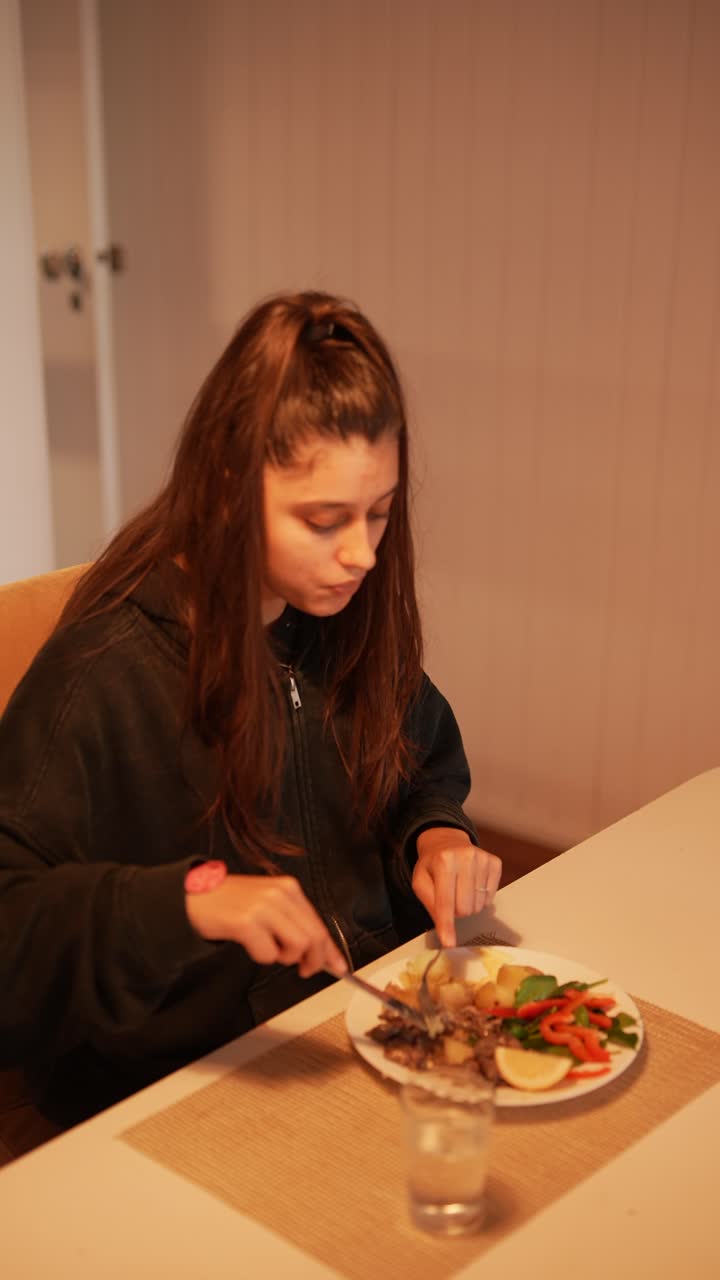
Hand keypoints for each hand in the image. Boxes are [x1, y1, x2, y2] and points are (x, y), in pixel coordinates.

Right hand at [185, 874, 347, 977]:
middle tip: (304, 970)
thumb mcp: (267, 904)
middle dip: (313, 960)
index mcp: (288, 888)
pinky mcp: (246, 922)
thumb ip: (292, 922)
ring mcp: (263, 907)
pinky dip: (263, 958)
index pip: (318, 924)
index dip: (330, 949)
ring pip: (297, 945)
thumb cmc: (230, 903)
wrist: (194, 896)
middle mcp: (279, 894)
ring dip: (285, 957)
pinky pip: (268, 954)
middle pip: (313, 937)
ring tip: (270, 950)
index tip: (339, 966)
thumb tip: (317, 950)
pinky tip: (251, 946)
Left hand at [411, 827, 501, 947]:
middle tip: (450, 897)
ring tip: (460, 889)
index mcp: (443, 861)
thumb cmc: (432, 865)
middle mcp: (465, 857)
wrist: (447, 841)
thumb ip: (430, 904)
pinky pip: (491, 898)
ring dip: (468, 905)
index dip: (447, 924)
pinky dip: (480, 898)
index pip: (445, 902)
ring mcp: (483, 859)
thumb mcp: (421, 881)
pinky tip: (472, 884)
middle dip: (456, 911)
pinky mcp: (495, 863)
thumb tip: (444, 930)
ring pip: (479, 905)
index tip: (449, 943)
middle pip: (464, 908)